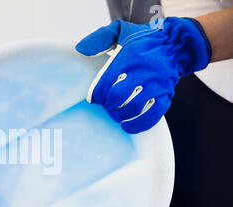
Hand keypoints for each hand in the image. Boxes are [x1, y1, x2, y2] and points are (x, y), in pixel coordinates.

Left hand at [76, 17, 210, 133]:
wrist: (174, 44)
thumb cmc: (142, 40)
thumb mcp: (120, 31)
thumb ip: (100, 38)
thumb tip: (80, 50)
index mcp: (128, 58)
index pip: (106, 82)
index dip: (97, 94)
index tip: (94, 97)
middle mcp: (142, 72)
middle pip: (118, 97)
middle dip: (107, 105)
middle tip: (106, 106)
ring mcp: (155, 85)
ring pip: (134, 107)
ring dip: (120, 115)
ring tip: (116, 115)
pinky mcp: (165, 95)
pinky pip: (153, 114)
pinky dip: (139, 124)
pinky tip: (127, 126)